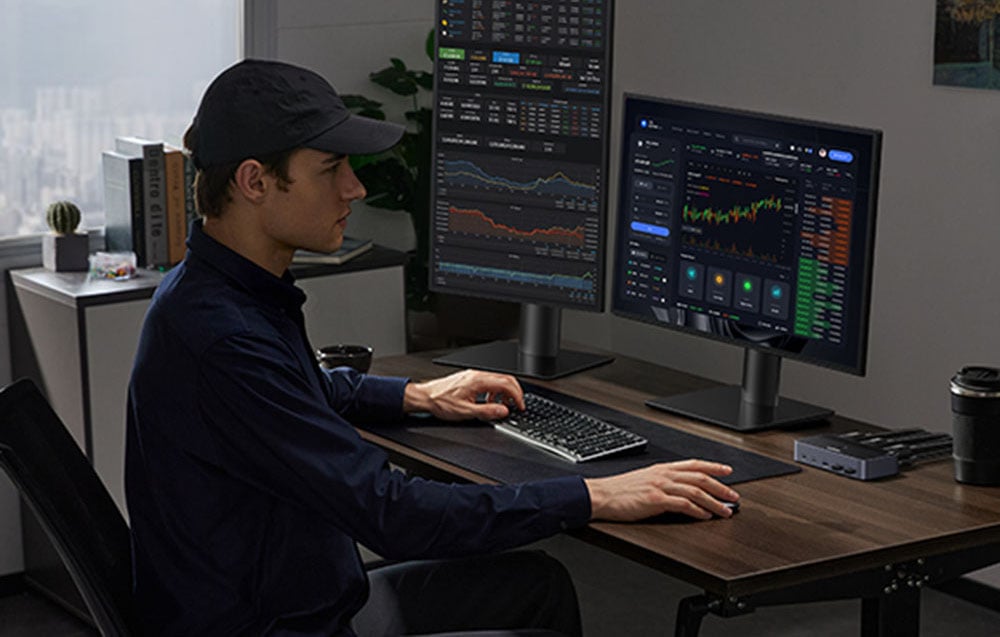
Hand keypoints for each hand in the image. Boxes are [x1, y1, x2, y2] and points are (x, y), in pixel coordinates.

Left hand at [403, 369, 524, 420]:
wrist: (425, 397)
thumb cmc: (440, 402)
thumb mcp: (465, 412)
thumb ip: (487, 411)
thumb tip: (503, 411)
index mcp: (478, 381)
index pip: (506, 384)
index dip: (517, 395)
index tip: (520, 405)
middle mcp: (477, 375)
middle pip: (505, 379)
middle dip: (514, 392)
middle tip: (517, 405)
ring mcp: (473, 375)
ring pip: (497, 380)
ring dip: (504, 393)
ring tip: (501, 406)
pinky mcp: (470, 379)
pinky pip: (488, 382)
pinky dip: (494, 391)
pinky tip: (488, 401)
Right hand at [585, 460, 738, 520]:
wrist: (601, 495)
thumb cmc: (619, 490)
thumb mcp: (644, 480)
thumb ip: (662, 482)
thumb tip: (680, 491)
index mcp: (662, 468)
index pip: (694, 464)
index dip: (713, 467)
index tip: (727, 471)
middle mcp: (663, 474)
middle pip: (699, 478)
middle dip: (720, 487)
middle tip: (734, 496)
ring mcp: (660, 486)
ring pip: (695, 492)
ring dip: (714, 502)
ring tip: (725, 511)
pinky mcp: (655, 500)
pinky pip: (683, 504)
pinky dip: (697, 511)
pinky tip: (705, 516)